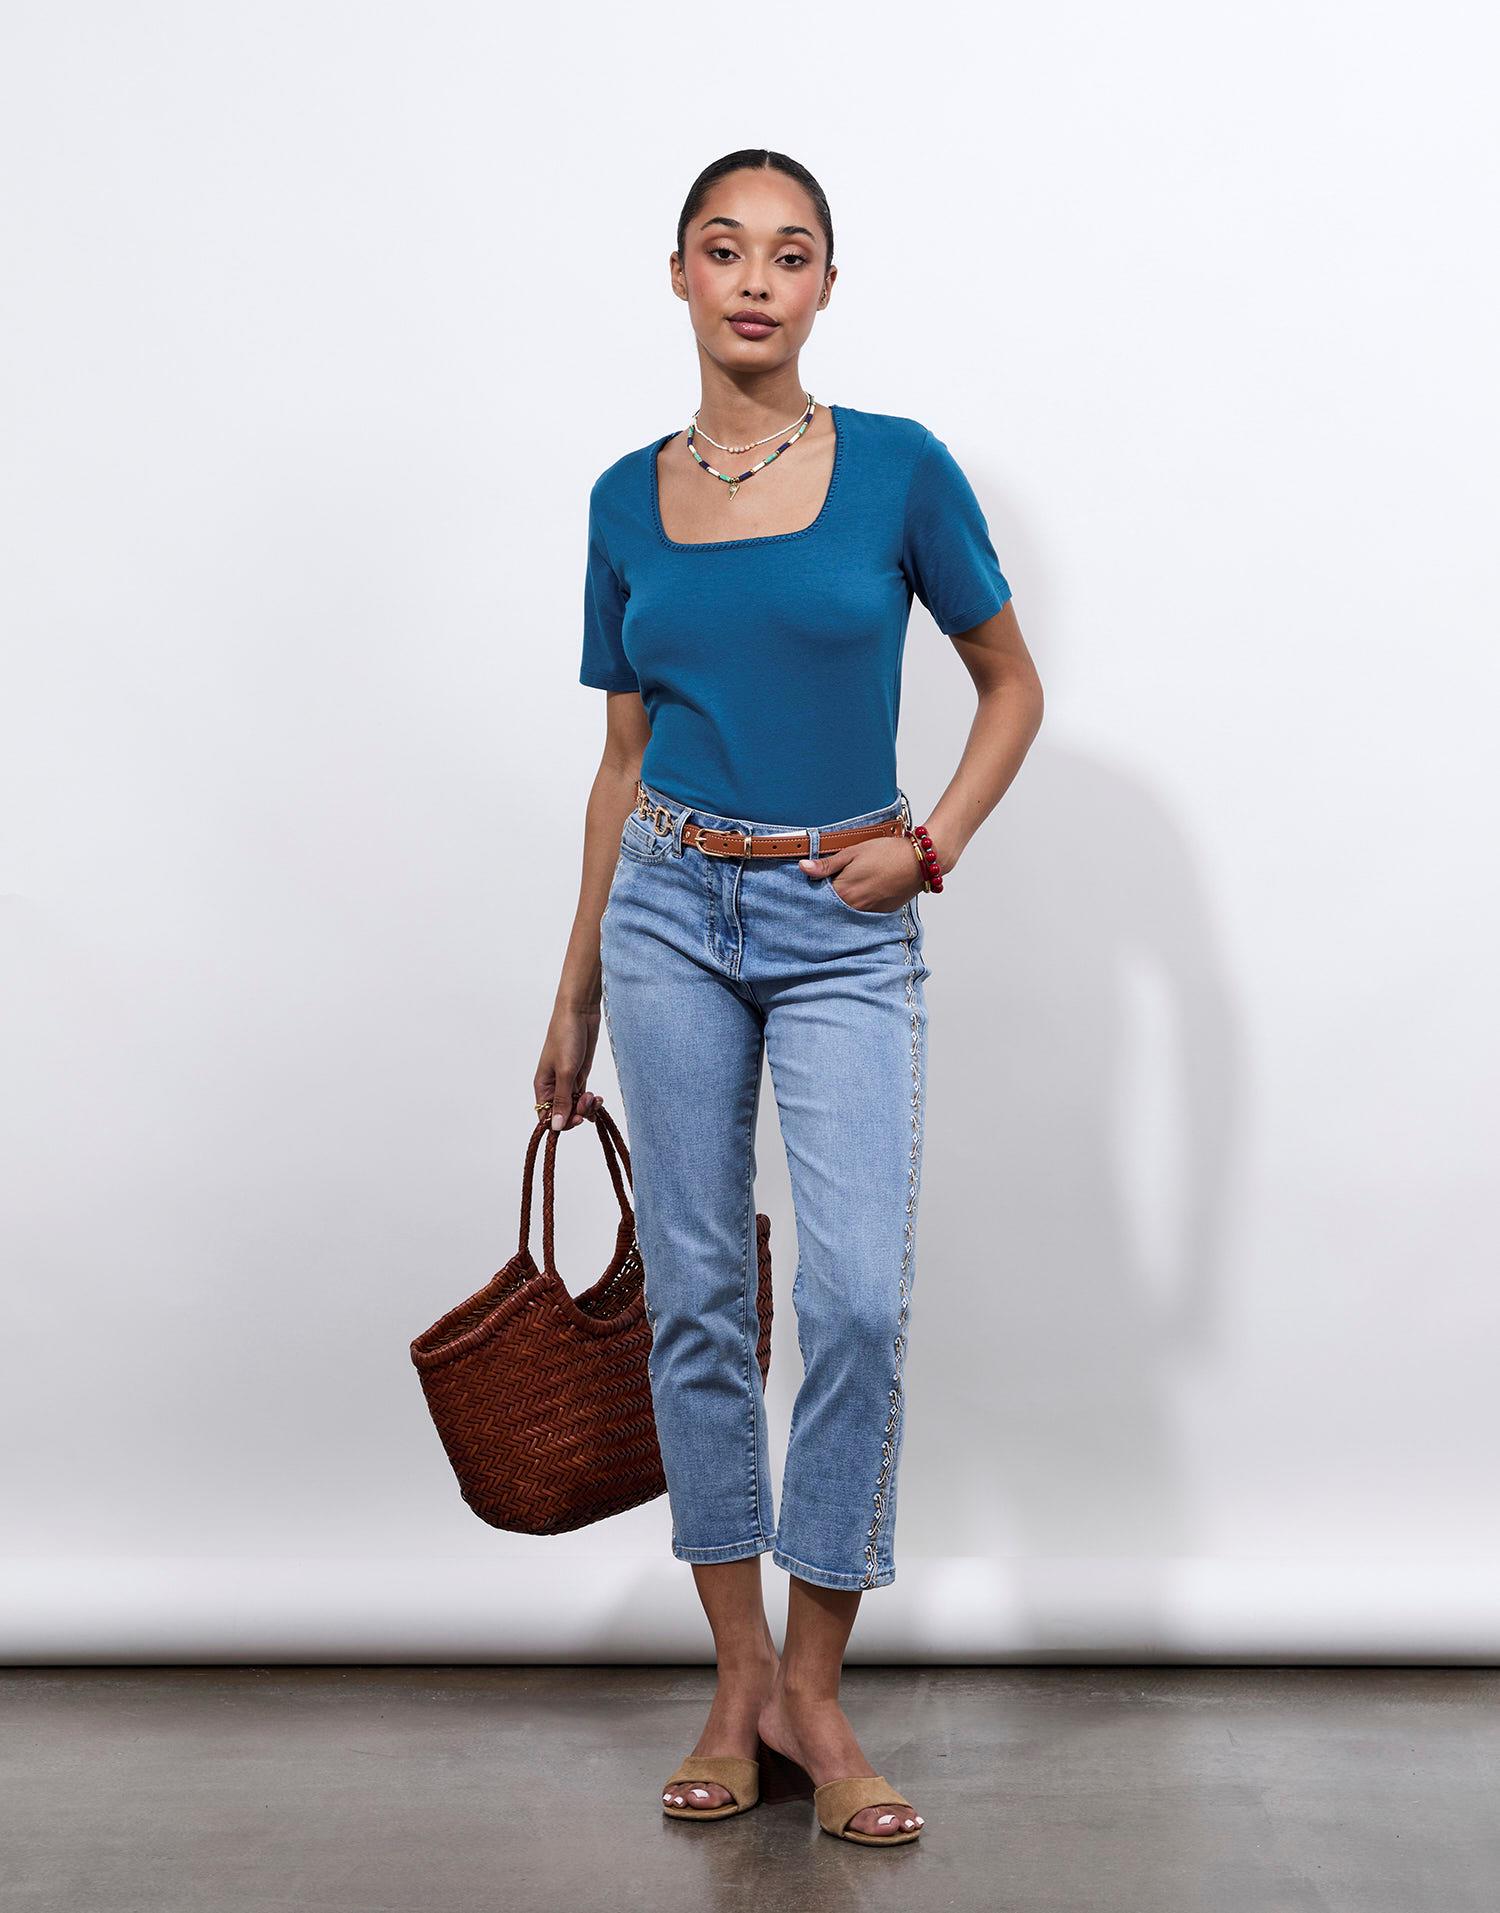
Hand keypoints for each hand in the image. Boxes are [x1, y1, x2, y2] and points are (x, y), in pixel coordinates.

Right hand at [535, 1007, 604, 1131]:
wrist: (580, 1013)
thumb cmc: (566, 1037)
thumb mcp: (565, 1071)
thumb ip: (562, 1100)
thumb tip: (555, 1126)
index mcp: (542, 1086)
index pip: (547, 1116)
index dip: (561, 1122)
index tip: (576, 1117)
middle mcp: (553, 1086)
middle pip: (563, 1114)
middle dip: (577, 1113)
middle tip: (588, 1102)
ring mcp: (568, 1081)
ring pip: (576, 1107)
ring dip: (587, 1108)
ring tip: (595, 1098)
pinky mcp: (581, 1075)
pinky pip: (584, 1098)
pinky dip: (592, 1103)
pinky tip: (599, 1100)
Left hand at [798, 835, 921, 913]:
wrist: (919, 861)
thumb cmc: (886, 852)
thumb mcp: (853, 852)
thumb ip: (827, 864)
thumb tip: (803, 868)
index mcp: (843, 890)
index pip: (818, 897)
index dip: (814, 889)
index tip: (810, 884)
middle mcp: (854, 906)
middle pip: (831, 907)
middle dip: (827, 898)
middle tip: (828, 886)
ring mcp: (869, 912)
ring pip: (847, 911)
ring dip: (843, 903)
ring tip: (850, 887)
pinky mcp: (882, 913)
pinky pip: (863, 913)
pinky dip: (859, 905)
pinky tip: (864, 892)